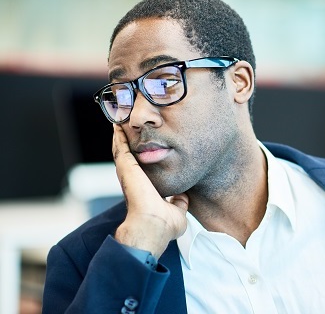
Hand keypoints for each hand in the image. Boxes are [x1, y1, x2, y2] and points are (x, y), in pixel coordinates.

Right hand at [112, 124, 188, 257]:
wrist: (153, 227)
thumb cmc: (164, 225)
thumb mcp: (177, 211)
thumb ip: (180, 203)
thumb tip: (184, 197)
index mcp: (143, 188)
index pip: (141, 168)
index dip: (142, 155)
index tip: (145, 144)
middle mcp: (133, 179)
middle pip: (129, 154)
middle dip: (129, 140)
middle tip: (127, 125)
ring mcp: (127, 173)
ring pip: (121, 148)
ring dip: (121, 135)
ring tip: (121, 119)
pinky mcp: (126, 167)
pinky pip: (120, 146)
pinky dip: (119, 135)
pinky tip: (118, 124)